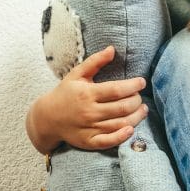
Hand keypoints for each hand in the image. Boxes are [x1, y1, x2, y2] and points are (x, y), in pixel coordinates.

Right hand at [27, 46, 147, 151]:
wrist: (46, 118)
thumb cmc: (65, 93)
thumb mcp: (76, 74)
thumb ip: (95, 61)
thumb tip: (112, 49)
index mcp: (87, 93)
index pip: (117, 90)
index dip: (133, 86)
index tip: (141, 82)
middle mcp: (89, 111)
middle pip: (122, 107)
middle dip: (137, 101)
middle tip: (139, 97)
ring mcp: (89, 128)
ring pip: (120, 124)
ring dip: (136, 117)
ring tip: (142, 110)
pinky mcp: (89, 141)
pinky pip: (109, 141)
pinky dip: (122, 136)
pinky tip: (131, 129)